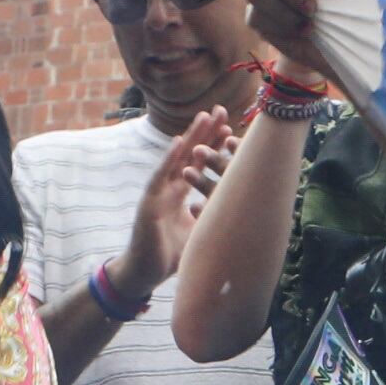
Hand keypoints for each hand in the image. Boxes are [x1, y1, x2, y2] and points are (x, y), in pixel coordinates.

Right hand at [115, 105, 233, 303]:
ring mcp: (158, 192)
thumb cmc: (169, 256)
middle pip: (190, 153)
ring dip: (190, 137)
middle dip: (205, 132)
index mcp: (180, 193)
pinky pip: (159, 177)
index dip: (213, 145)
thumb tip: (239, 214)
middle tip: (222, 110)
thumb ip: (211, 218)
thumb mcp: (198, 233)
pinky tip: (179, 142)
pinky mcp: (148, 202)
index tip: (231, 128)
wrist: (145, 274)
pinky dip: (169, 159)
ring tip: (205, 116)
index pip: (199, 163)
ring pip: (176, 158)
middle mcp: (169, 187)